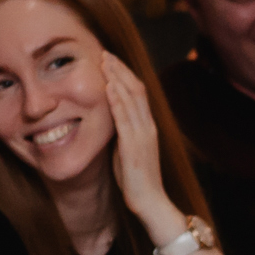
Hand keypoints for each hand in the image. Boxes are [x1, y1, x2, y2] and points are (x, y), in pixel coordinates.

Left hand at [100, 53, 182, 244]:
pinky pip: (125, 119)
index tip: (110, 61)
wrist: (150, 202)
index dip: (124, 75)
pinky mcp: (134, 146)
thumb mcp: (129, 151)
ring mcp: (143, 135)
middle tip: (105, 53)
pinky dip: (116, 101)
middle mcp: (148, 127)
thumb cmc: (137, 181)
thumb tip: (110, 122)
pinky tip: (107, 88)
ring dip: (116, 78)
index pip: (138, 93)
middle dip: (120, 70)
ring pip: (132, 99)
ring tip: (104, 62)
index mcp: (147, 127)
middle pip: (136, 89)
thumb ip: (123, 135)